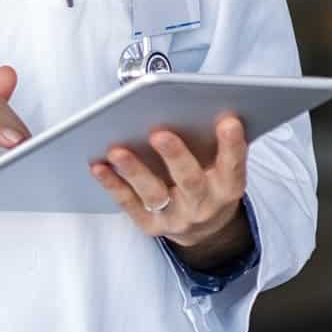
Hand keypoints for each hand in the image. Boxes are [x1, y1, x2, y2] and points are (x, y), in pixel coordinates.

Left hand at [89, 114, 251, 268]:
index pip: (233, 166)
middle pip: (190, 181)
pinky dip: (113, 184)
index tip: (228, 121)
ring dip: (134, 171)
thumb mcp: (220, 165)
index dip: (232, 145)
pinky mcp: (151, 225)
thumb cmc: (208, 180)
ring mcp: (176, 217)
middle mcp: (204, 205)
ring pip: (154, 194)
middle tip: (159, 133)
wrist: (204, 228)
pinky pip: (129, 204)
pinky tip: (99, 166)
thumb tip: (194, 103)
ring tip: (116, 150)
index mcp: (227, 187)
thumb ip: (212, 141)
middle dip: (175, 156)